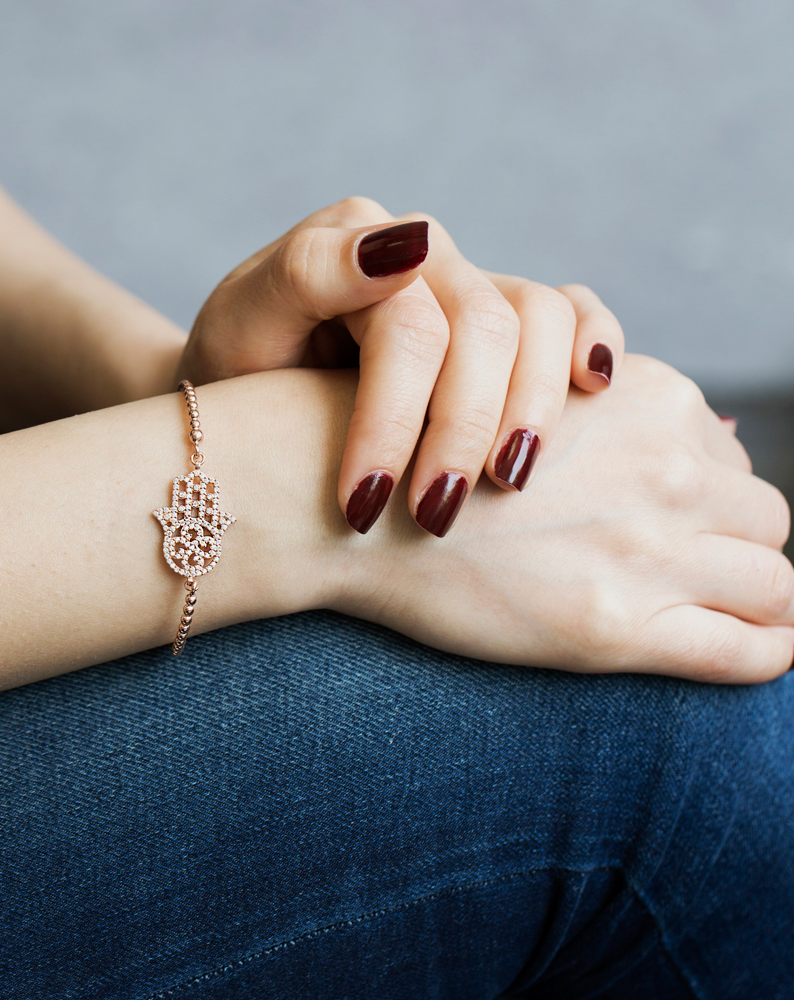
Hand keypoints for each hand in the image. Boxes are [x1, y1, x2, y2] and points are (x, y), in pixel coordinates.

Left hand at [178, 197, 622, 537]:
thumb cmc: (239, 367)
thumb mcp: (244, 324)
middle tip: (433, 517)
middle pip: (484, 328)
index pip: (407, 328)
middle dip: (462, 430)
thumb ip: (309, 273)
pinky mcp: (503, 323)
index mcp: (357, 241)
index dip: (391, 419)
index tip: (360, 507)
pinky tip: (593, 387)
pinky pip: (570, 314)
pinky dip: (593, 342)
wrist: (250, 392)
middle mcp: (425, 256)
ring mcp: (470, 285)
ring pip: (541, 322)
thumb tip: (406, 245)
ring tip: (507, 482)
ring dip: (534, 407)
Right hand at [338, 355, 793, 681]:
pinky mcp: (614, 626)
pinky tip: (743, 652)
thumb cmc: (415, 448)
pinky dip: (763, 652)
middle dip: (736, 544)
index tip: (684, 530)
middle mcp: (662, 464)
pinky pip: (751, 651)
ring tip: (704, 613)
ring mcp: (645, 548)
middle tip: (685, 571)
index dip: (712, 500)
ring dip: (753, 597)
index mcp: (644, 397)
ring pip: (773, 582)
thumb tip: (696, 438)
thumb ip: (604, 410)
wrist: (336, 501)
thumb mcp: (521, 395)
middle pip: (762, 515)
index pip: (727, 460)